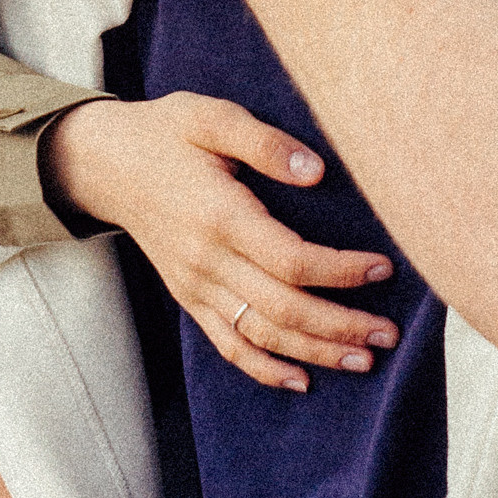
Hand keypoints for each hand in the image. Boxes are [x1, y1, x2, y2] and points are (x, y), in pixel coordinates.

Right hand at [43, 95, 397, 392]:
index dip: (340, 271)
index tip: (383, 268)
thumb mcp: (212, 116)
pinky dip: (265, 368)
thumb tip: (317, 171)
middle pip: (283, 309)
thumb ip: (266, 141)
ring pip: (262, 335)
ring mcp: (196, 286)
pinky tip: (302, 381)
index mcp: (220, 215)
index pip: (291, 260)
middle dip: (341, 327)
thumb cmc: (167, 133)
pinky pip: (229, 344)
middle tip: (389, 334)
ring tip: (364, 360)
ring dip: (315, 353)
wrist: (107, 164)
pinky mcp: (190, 298)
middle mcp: (207, 261)